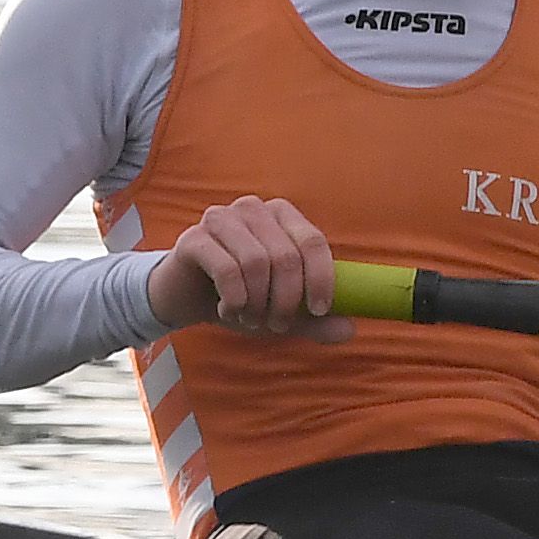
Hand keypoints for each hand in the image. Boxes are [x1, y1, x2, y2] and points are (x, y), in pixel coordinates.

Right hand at [144, 196, 348, 341]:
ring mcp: (221, 218)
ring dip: (258, 303)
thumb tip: (350, 330)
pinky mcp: (195, 237)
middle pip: (286, 257)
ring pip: (256, 262)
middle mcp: (254, 208)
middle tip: (276, 324)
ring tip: (251, 318)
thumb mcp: (283, 312)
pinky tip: (229, 310)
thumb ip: (316, 320)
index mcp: (282, 215)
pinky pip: (226, 269)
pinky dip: (234, 299)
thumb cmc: (243, 296)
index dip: (321, 279)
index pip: (313, 242)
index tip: (318, 311)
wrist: (188, 297)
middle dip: (285, 301)